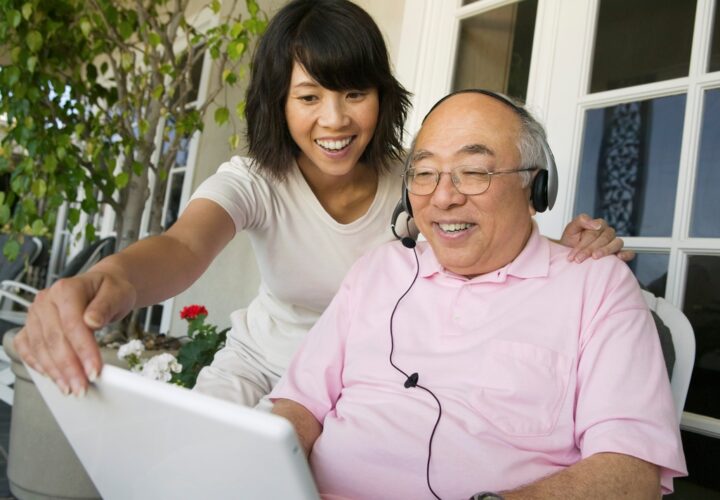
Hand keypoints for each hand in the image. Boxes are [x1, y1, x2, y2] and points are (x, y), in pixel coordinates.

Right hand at [13, 271, 135, 395]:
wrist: (102, 289)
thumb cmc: (111, 291)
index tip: (94, 371)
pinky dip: (38, 365)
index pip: (72, 323)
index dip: (83, 350)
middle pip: (54, 339)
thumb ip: (106, 306)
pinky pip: (27, 348)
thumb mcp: (118, 294)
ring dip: (55, 372)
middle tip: (83, 387)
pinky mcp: (31, 327)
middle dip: (69, 368)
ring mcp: (35, 314)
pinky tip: (52, 377)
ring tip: (71, 388)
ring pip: (39, 347)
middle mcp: (46, 301)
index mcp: (66, 289)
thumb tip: (92, 321)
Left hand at [561, 214, 634, 262]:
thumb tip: (596, 224)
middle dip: (590, 249)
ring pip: (617, 243)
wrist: (569, 254)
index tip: (574, 254)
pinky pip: (629, 253)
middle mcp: (608, 233)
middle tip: (578, 259)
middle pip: (605, 238)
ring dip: (605, 250)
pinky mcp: (619, 254)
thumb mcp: (571, 229)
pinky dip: (626, 254)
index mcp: (598, 225)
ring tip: (594, 258)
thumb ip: (581, 221)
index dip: (584, 243)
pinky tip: (619, 257)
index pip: (596, 231)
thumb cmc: (571, 241)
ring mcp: (614, 243)